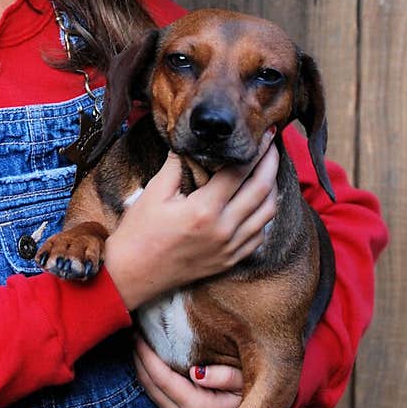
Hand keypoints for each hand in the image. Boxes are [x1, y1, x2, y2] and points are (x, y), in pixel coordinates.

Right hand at [104, 130, 278, 310]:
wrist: (133, 274)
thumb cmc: (140, 232)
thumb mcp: (154, 192)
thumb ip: (176, 164)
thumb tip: (190, 142)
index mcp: (204, 210)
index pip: (240, 172)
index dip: (256, 150)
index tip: (262, 133)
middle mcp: (223, 230)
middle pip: (262, 190)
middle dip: (271, 163)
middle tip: (273, 145)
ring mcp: (229, 249)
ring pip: (267, 214)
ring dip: (273, 188)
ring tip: (269, 169)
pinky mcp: (229, 261)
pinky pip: (259, 235)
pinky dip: (264, 215)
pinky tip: (258, 202)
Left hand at [133, 335, 242, 407]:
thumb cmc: (254, 390)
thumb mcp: (245, 380)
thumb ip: (225, 376)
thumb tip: (197, 373)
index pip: (162, 378)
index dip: (146, 354)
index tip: (137, 332)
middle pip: (150, 385)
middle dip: (139, 356)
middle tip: (133, 329)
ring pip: (150, 391)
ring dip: (141, 365)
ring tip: (138, 339)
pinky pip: (156, 395)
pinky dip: (150, 375)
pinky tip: (148, 356)